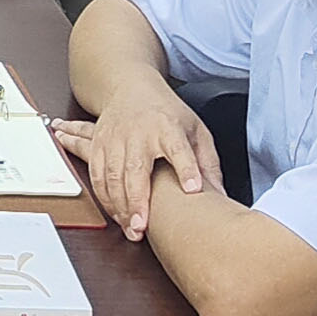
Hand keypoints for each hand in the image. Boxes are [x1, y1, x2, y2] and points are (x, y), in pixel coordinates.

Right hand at [50, 93, 222, 240]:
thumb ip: (207, 162)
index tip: (193, 189)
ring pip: (112, 176)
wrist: (129, 87)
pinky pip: (97, 176)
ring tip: (130, 228)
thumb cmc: (166, 112)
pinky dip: (104, 198)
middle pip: (136, 169)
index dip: (186, 169)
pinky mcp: (100, 145)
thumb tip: (219, 193)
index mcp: (168, 127)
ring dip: (119, 206)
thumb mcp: (195, 129)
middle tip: (142, 227)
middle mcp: (139, 133)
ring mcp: (116, 139)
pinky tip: (116, 213)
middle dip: (138, 201)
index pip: (179, 148)